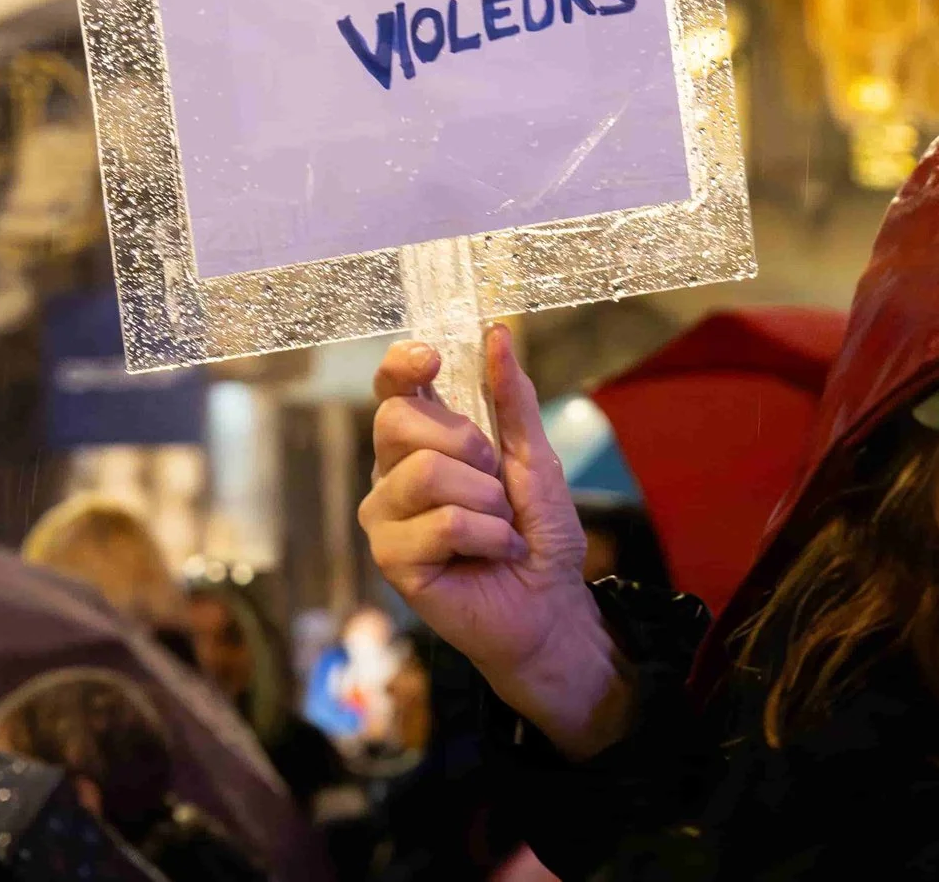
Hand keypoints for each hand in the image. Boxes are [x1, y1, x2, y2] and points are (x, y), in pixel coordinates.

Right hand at [358, 324, 634, 756]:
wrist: (551, 605)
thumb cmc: (539, 532)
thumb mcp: (537, 456)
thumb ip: (512, 399)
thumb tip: (496, 332)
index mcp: (422, 441)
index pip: (391, 388)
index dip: (402, 364)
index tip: (432, 357)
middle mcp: (393, 472)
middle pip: (397, 420)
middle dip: (466, 443)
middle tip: (495, 480)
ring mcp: (386, 516)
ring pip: (425, 474)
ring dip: (487, 500)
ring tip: (500, 526)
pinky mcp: (392, 559)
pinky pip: (442, 523)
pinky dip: (487, 536)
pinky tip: (495, 554)